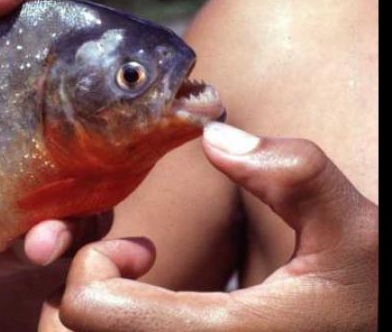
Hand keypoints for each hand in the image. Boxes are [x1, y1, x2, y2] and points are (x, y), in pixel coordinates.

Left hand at [44, 122, 377, 330]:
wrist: (373, 331)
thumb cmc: (371, 297)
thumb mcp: (356, 231)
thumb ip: (294, 176)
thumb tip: (215, 137)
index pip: (88, 312)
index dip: (93, 265)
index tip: (140, 246)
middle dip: (92, 285)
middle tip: (136, 259)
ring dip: (104, 305)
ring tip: (145, 280)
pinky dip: (121, 320)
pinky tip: (165, 304)